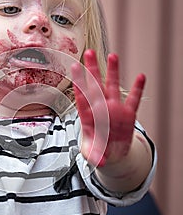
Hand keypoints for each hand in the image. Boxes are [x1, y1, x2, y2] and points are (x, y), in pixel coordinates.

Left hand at [71, 50, 144, 166]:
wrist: (111, 154)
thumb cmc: (97, 151)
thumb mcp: (93, 155)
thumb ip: (95, 155)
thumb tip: (99, 161)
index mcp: (89, 117)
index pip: (82, 98)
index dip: (78, 84)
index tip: (74, 70)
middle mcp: (101, 109)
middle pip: (95, 86)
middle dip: (92, 70)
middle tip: (88, 53)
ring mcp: (115, 109)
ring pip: (113, 87)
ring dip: (113, 72)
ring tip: (113, 56)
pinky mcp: (128, 114)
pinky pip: (133, 100)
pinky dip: (137, 89)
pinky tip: (140, 77)